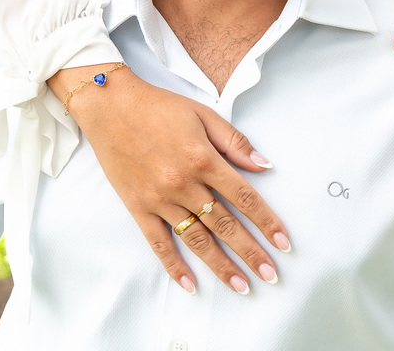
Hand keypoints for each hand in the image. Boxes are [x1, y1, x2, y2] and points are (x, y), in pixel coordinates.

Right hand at [54, 66, 289, 294]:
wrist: (110, 107)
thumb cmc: (159, 107)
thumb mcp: (203, 115)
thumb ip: (235, 142)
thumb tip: (264, 165)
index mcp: (204, 159)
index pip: (245, 198)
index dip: (267, 222)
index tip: (283, 242)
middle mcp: (184, 184)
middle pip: (225, 224)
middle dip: (251, 252)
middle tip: (271, 275)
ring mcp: (160, 199)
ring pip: (197, 240)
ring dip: (221, 266)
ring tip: (242, 287)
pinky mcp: (139, 208)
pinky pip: (159, 243)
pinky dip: (174, 266)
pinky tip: (190, 285)